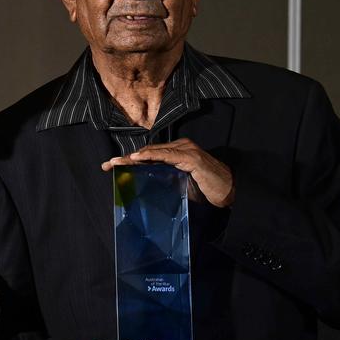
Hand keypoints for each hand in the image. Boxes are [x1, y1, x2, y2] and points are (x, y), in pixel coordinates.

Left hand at [102, 138, 234, 207]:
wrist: (231, 192)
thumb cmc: (209, 190)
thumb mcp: (182, 186)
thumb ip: (167, 182)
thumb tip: (147, 188)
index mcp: (178, 153)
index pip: (150, 156)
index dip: (131, 160)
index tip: (113, 167)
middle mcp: (181, 147)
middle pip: (149, 152)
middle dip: (127, 159)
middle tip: (108, 164)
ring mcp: (187, 150)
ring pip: (155, 152)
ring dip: (135, 157)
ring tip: (118, 162)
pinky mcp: (192, 158)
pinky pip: (168, 155)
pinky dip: (152, 155)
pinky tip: (138, 158)